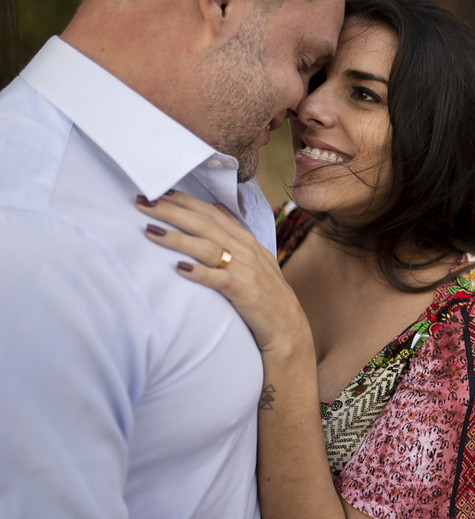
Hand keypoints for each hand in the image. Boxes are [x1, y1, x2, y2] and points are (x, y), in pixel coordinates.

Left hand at [135, 191, 310, 358]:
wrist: (288, 327)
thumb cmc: (266, 293)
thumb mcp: (255, 258)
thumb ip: (234, 234)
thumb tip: (215, 208)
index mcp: (245, 240)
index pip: (211, 213)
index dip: (184, 201)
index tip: (158, 191)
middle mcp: (245, 250)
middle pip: (205, 224)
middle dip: (172, 211)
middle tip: (143, 202)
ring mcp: (246, 271)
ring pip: (207, 248)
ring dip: (178, 239)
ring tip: (150, 231)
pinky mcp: (244, 293)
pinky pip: (219, 280)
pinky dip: (200, 273)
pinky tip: (179, 269)